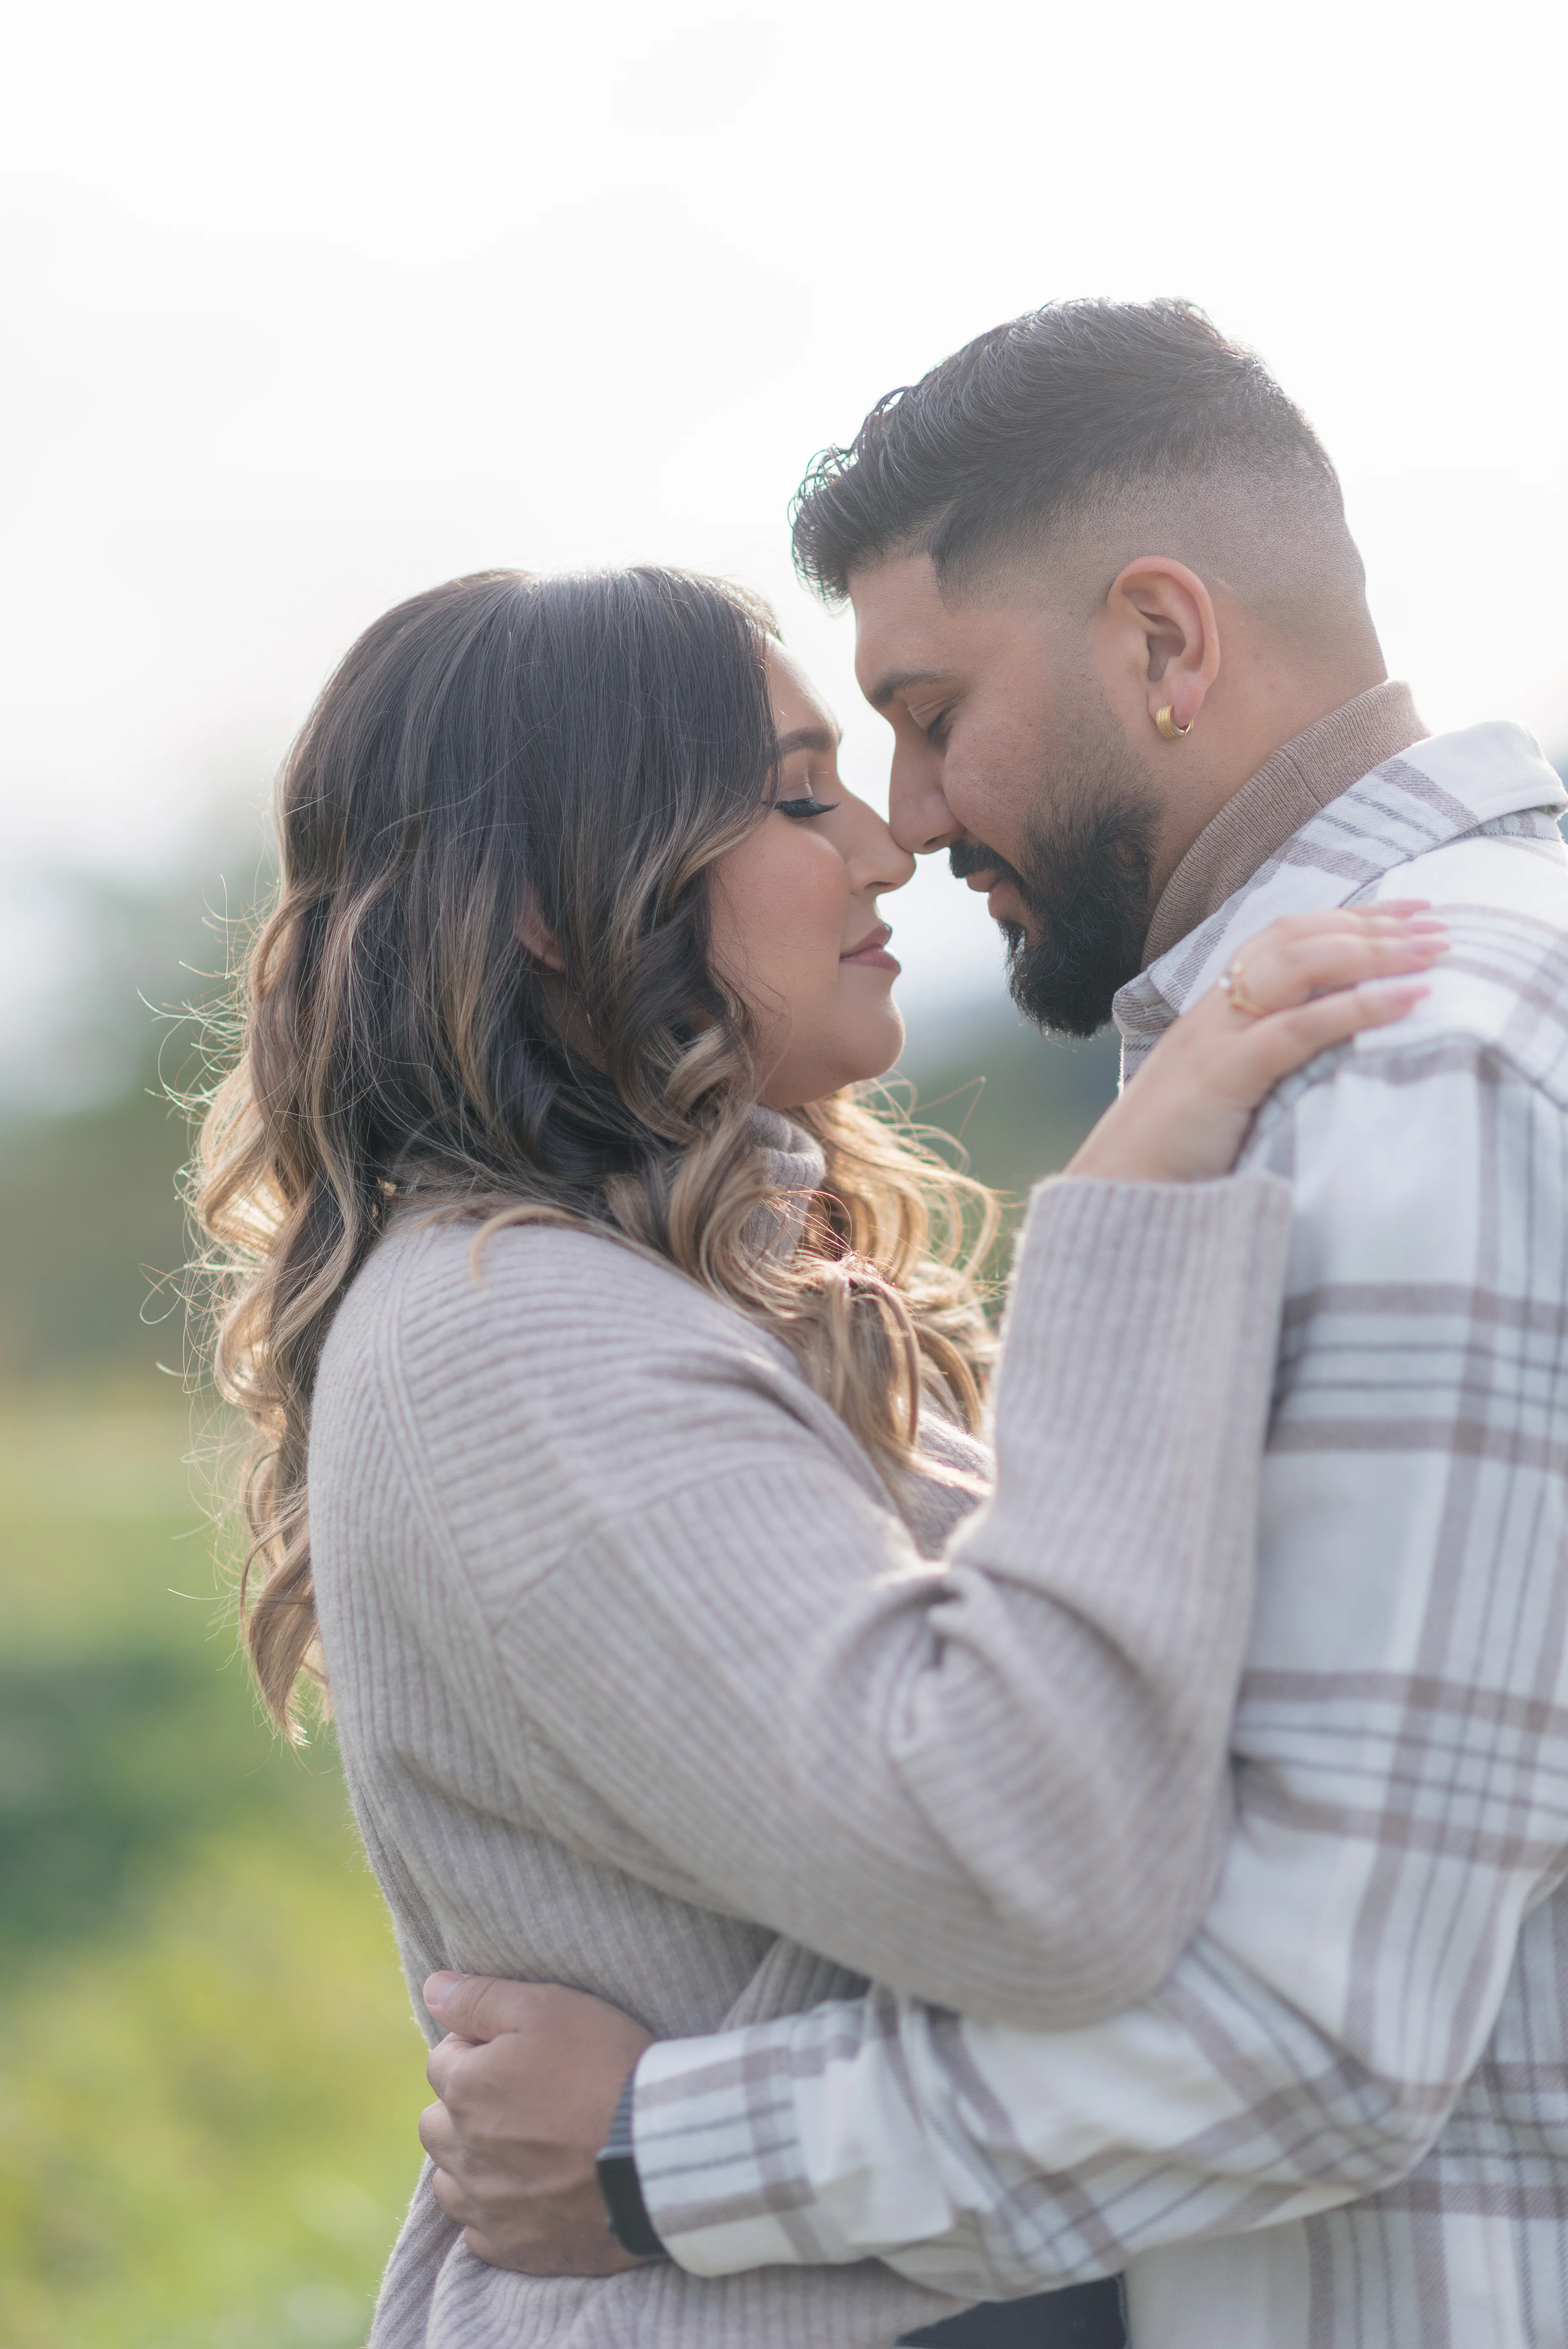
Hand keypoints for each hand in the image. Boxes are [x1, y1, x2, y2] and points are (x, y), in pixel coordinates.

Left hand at [418, 1973, 654, 2274]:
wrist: (658, 2153)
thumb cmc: (605, 2068)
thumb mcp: (548, 2008)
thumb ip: (482, 1998)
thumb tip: (432, 1988)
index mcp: (465, 2090)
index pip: (443, 2060)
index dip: (479, 2048)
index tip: (521, 2052)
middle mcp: (462, 2153)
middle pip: (437, 2122)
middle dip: (464, 2106)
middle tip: (521, 2097)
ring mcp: (486, 2206)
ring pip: (449, 2180)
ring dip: (471, 2162)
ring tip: (522, 2146)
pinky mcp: (514, 2248)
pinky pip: (479, 2232)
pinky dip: (496, 2212)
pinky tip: (532, 2192)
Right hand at [1065, 903, 1445, 1183]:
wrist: (1115, 1192)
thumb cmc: (1174, 1156)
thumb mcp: (1226, 1097)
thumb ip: (1266, 1067)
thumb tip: (1332, 1061)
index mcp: (1214, 1012)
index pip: (1286, 938)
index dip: (1348, 919)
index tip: (1409, 914)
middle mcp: (1215, 1012)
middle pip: (1299, 938)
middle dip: (1373, 925)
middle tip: (1438, 926)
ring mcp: (1217, 1038)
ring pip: (1301, 967)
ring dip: (1375, 953)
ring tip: (1433, 952)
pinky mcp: (1226, 1075)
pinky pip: (1300, 1027)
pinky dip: (1360, 1006)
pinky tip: (1409, 998)